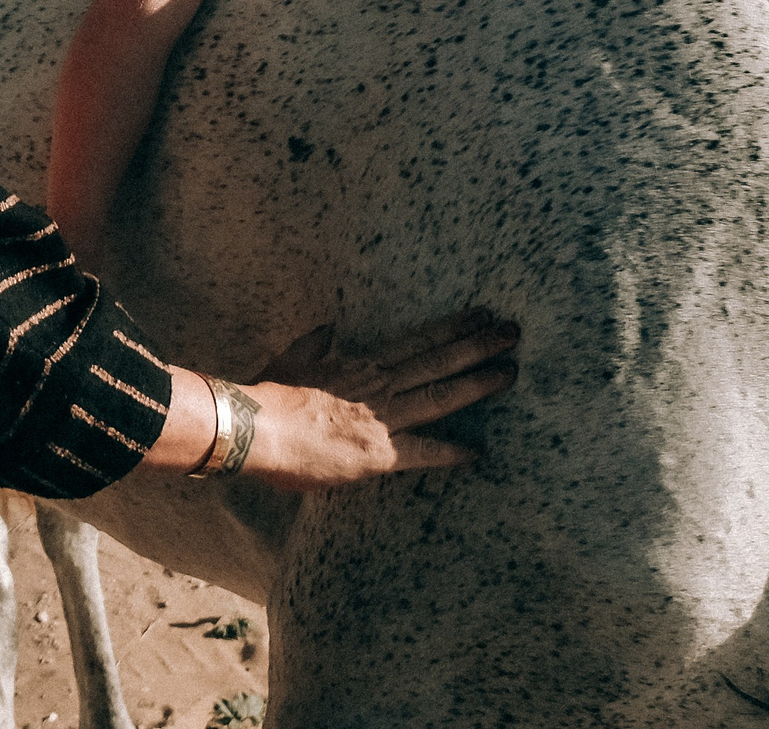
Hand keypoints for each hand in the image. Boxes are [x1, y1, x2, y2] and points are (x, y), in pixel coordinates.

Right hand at [232, 309, 517, 490]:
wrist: (256, 428)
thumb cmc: (270, 394)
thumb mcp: (292, 359)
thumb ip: (314, 344)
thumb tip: (327, 328)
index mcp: (363, 365)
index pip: (418, 341)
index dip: (452, 328)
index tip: (480, 314)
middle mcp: (380, 387)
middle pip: (439, 360)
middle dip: (478, 345)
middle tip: (512, 331)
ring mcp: (382, 419)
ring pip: (440, 396)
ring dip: (477, 383)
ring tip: (510, 371)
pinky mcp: (378, 453)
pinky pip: (422, 452)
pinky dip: (449, 452)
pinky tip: (477, 452)